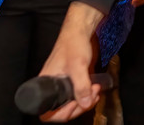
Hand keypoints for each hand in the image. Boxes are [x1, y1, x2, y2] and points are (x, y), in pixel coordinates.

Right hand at [38, 4, 103, 121]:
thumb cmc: (74, 43)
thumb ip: (81, 85)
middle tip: (91, 96)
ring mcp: (64, 85)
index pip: (47, 112)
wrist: (82, 30)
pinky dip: (88, 96)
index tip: (74, 104)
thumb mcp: (78, 65)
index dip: (61, 113)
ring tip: (96, 90)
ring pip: (73, 104)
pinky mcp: (74, 81)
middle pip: (62, 111)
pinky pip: (79, 96)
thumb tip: (84, 104)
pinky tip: (96, 89)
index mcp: (47, 84)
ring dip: (86, 101)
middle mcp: (53, 87)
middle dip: (79, 107)